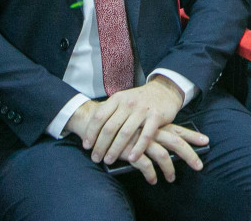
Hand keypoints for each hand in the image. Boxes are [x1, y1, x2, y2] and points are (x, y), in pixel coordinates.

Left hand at [68, 76, 185, 165]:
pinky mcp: (156, 116)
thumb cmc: (139, 100)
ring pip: (126, 133)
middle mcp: (128, 103)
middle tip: (95, 158)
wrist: (164, 90)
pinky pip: (146, 135)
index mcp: (117, 98)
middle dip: (100, 145)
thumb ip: (109, 111)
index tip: (86, 146)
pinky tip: (132, 158)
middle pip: (110, 127)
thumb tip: (91, 131)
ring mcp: (143, 109)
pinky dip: (138, 148)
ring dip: (115, 149)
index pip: (99, 116)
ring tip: (109, 160)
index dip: (91, 132)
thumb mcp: (123, 99)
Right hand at [115, 122, 208, 183]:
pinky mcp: (130, 150)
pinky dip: (151, 174)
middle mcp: (152, 131)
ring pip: (163, 156)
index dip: (193, 135)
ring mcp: (142, 140)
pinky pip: (146, 165)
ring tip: (171, 179)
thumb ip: (153, 133)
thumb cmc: (122, 126)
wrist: (97, 122)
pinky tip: (153, 180)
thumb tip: (169, 145)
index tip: (206, 141)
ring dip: (169, 169)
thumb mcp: (139, 126)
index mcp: (156, 125)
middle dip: (190, 155)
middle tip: (199, 166)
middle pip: (176, 143)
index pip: (179, 130)